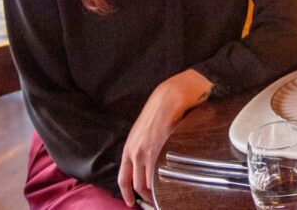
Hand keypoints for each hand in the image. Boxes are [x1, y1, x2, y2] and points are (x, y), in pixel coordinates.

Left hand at [118, 69, 212, 206]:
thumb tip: (144, 164)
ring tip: (164, 196)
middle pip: (138, 185)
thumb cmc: (158, 111)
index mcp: (129, 148)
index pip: (123, 180)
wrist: (169, 97)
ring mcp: (149, 152)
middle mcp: (136, 152)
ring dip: (157, 192)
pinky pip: (162, 174)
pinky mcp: (163, 149)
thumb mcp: (141, 131)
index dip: (127, 195)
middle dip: (146, 197)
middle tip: (154, 202)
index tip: (131, 202)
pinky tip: (172, 185)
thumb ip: (139, 148)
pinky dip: (166, 183)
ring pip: (150, 183)